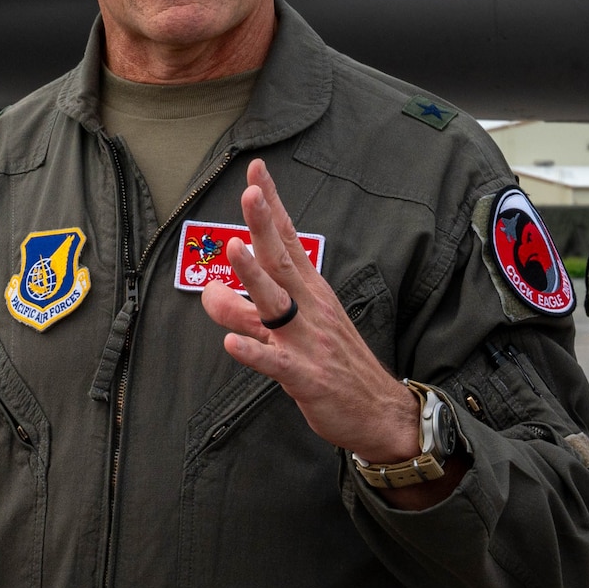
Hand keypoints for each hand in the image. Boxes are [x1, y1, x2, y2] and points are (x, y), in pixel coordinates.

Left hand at [199, 160, 460, 506]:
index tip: (256, 173)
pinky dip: (254, 353)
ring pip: (277, 306)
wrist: (380, 414)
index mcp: (310, 293)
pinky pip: (276, 364)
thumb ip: (244, 311)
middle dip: (263, 227)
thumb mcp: (288, 331)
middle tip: (249, 193)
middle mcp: (310, 310)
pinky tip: (232, 344)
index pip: (288, 241)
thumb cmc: (332, 365)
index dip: (271, 208)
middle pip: (282, 262)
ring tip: (235, 249)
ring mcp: (309, 343)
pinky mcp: (306, 378)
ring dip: (255, 278)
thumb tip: (208, 292)